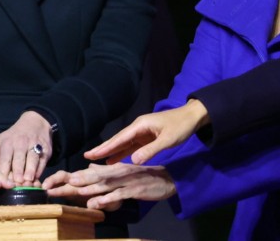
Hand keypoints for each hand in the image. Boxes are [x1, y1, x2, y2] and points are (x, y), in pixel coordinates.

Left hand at [0, 111, 51, 184]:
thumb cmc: (13, 138)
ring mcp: (33, 145)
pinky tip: (37, 177)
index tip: (1, 182)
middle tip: (16, 182)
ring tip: (27, 180)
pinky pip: (42, 160)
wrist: (34, 123)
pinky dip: (40, 169)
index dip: (3, 171)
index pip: (4, 159)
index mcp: (6, 143)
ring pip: (32, 158)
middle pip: (18, 159)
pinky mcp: (45, 149)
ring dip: (29, 169)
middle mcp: (20, 144)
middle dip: (16, 171)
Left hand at [42, 162, 175, 210]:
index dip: (68, 178)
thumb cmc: (141, 177)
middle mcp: (115, 173)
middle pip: (90, 178)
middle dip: (71, 182)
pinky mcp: (133, 190)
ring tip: (72, 189)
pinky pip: (118, 195)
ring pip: (102, 184)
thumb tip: (88, 172)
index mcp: (110, 170)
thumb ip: (104, 174)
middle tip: (52, 186)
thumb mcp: (121, 175)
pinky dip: (106, 199)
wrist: (165, 178)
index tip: (49, 183)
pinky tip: (96, 202)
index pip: (86, 174)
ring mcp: (124, 181)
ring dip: (86, 187)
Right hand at [84, 99, 209, 164]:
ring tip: (97, 160)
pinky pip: (131, 147)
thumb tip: (133, 161)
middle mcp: (138, 128)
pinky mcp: (146, 138)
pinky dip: (122, 153)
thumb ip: (151, 150)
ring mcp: (142, 133)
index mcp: (140, 126)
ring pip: (123, 144)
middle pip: (118, 140)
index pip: (120, 138)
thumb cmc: (181, 127)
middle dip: (103, 148)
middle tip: (87, 156)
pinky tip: (114, 160)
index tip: (92, 153)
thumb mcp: (167, 140)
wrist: (192, 117)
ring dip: (111, 152)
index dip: (106, 147)